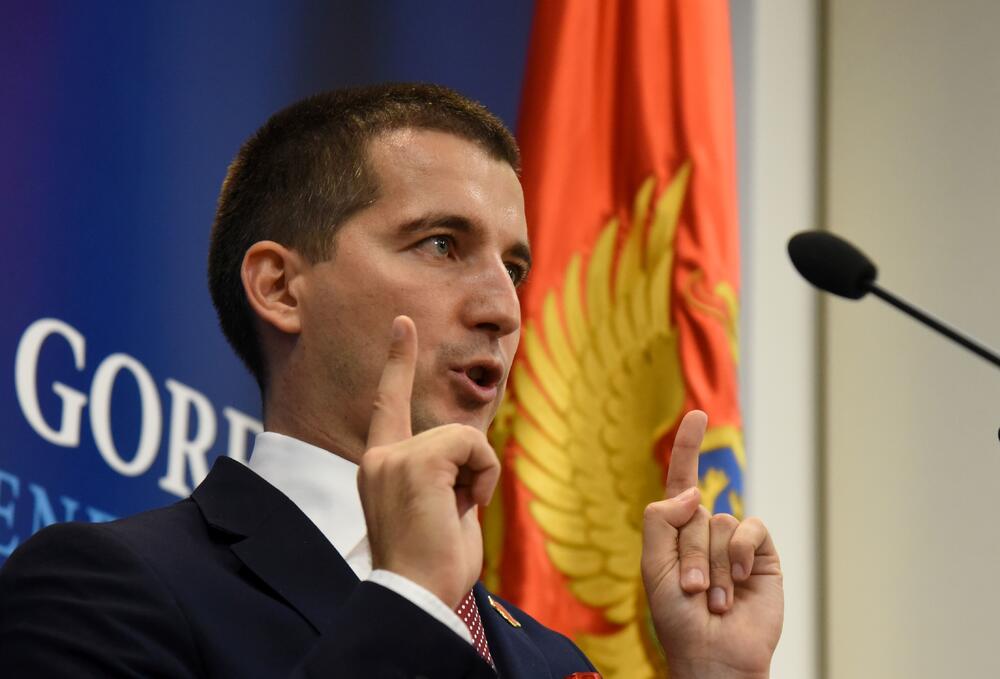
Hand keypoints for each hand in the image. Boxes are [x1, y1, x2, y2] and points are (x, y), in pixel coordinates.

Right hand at [358, 315, 500, 608]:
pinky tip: (468, 503)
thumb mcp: (440, 508)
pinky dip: (484, 473)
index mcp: (380, 465)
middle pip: (454, 433)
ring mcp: (393, 456)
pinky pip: (472, 443)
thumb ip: (448, 474)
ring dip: (478, 477)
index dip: (398, 361)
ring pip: (465, 438)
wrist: (417, 595)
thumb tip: (473, 455)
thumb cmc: (432, 565)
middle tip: (456, 515)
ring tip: (458, 512)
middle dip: (474, 473)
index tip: (403, 323)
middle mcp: (379, 455)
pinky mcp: (415, 459)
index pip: (388, 404)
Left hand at [641, 411, 783, 678]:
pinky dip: (739, 555)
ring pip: (719, 523)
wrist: (714, 655)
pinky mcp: (761, 554)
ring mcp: (734, 542)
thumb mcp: (653, 567)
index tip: (696, 415)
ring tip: (714, 600)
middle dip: (689, 554)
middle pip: (693, 512)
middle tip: (692, 592)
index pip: (682, 480)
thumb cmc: (678, 619)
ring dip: (713, 565)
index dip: (687, 447)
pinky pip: (749, 530)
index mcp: (676, 532)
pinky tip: (738, 584)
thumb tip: (693, 493)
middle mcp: (705, 531)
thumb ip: (661, 521)